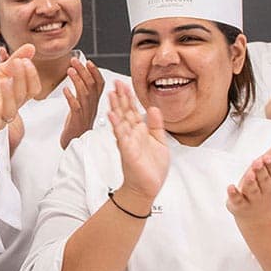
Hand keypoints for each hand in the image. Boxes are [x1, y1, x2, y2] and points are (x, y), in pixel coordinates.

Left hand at [0, 44, 40, 141]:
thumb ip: (12, 62)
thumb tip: (30, 48)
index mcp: (15, 95)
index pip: (31, 88)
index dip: (31, 76)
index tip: (25, 61)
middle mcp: (10, 107)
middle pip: (22, 96)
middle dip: (21, 79)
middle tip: (18, 64)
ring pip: (11, 109)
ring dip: (10, 95)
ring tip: (5, 81)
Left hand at [60, 57, 105, 149]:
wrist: (74, 145)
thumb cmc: (77, 125)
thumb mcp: (82, 106)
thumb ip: (82, 93)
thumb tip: (78, 76)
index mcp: (94, 103)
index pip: (100, 84)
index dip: (95, 72)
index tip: (89, 62)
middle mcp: (92, 107)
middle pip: (92, 86)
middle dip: (83, 71)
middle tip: (74, 60)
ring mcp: (85, 113)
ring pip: (85, 94)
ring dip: (77, 80)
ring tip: (69, 70)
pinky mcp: (77, 120)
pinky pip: (75, 107)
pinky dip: (70, 97)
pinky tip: (65, 90)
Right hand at [107, 82, 168, 203]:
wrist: (148, 188)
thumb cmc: (151, 168)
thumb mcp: (159, 142)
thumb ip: (155, 125)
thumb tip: (153, 108)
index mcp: (139, 131)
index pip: (132, 110)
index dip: (129, 97)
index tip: (125, 84)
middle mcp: (131, 134)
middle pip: (124, 111)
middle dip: (120, 97)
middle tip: (115, 82)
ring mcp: (128, 141)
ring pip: (120, 120)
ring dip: (115, 107)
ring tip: (110, 94)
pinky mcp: (127, 151)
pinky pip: (121, 136)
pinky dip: (116, 125)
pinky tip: (112, 115)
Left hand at [226, 130, 270, 227]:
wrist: (257, 215)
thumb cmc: (263, 185)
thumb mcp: (270, 167)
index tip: (267, 157)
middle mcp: (264, 190)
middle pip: (264, 181)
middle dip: (261, 171)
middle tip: (258, 161)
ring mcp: (252, 198)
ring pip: (252, 190)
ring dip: (250, 182)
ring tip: (249, 174)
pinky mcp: (239, 204)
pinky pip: (237, 199)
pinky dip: (234, 194)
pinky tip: (230, 187)